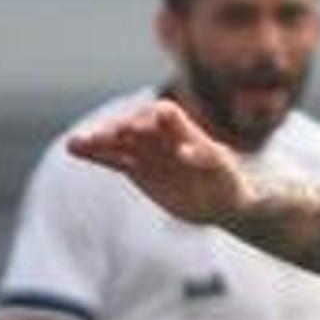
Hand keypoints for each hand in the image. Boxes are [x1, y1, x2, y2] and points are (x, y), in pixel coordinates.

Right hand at [66, 97, 255, 224]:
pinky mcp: (137, 167)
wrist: (225, 199)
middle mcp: (169, 140)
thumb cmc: (238, 192)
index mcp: (194, 138)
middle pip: (142, 127)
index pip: (173, 119)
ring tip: (77, 142)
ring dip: (102, 140)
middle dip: (124, 129)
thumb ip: (240, 186)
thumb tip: (236, 182)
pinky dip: (96, 153)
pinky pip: (113, 158)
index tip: (146, 129)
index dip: (161, 123)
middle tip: (107, 134)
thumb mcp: (245, 191)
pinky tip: (74, 148)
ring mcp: (151, 151)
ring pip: (122, 142)